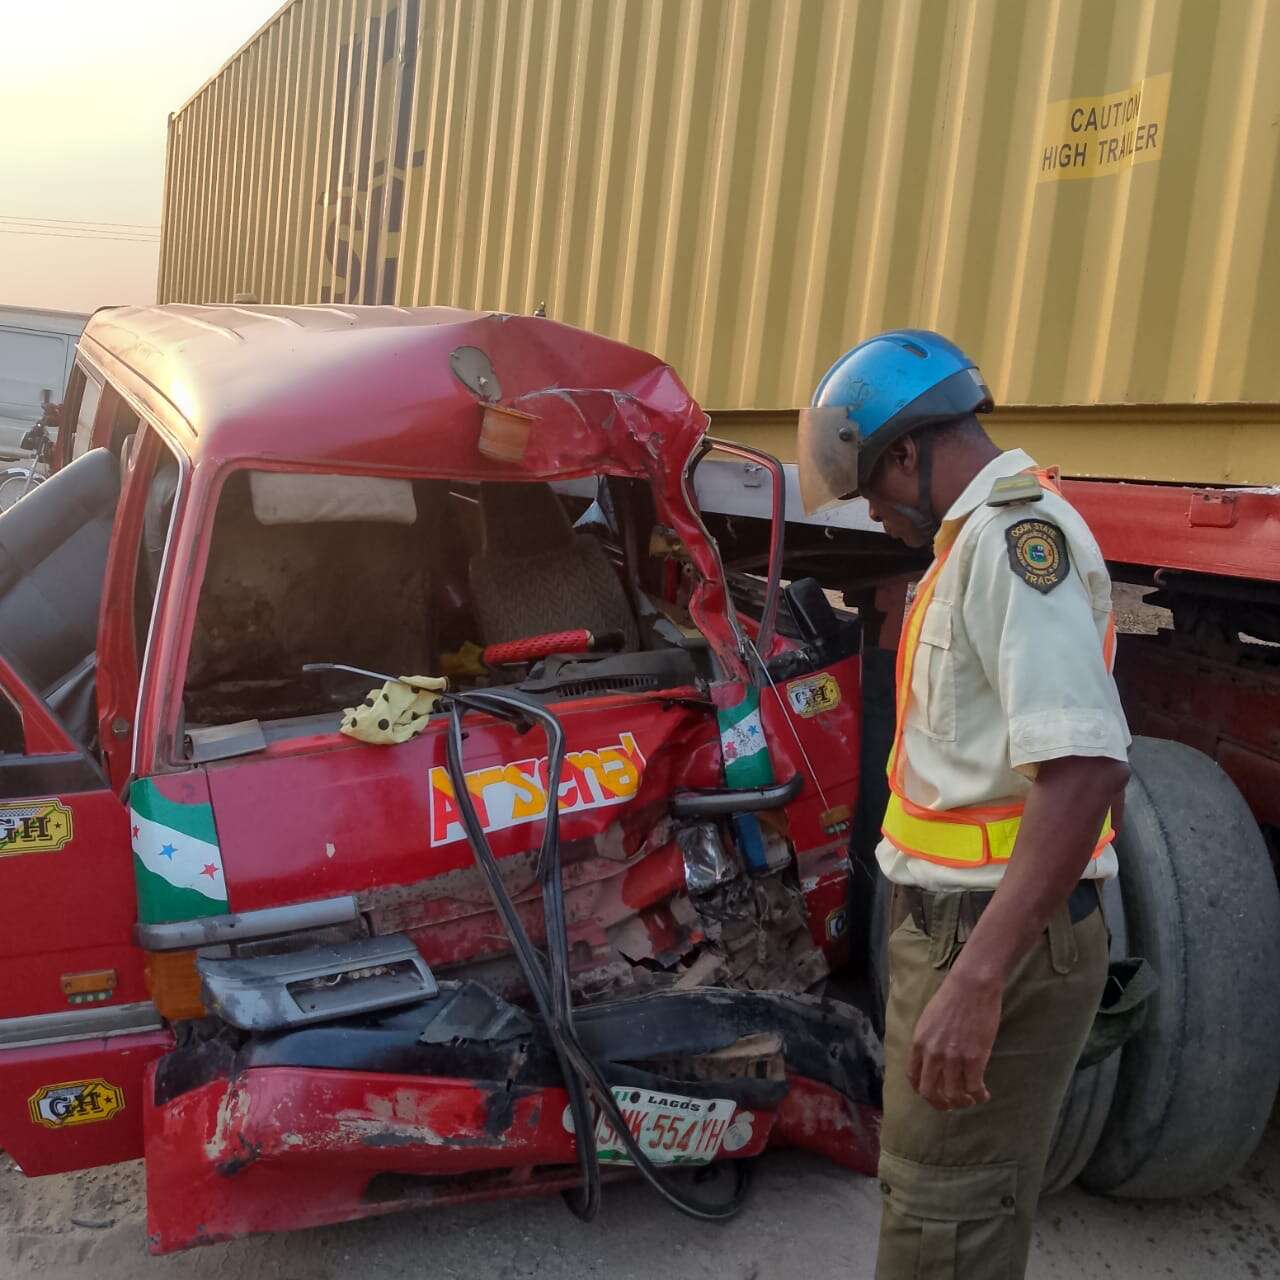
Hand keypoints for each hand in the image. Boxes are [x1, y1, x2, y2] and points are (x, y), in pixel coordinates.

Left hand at [907, 972, 1000, 1109]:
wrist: (971, 987)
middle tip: (952, 1105)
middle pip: (930, 1092)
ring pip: (954, 1094)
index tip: (933, 1094)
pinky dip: (979, 1095)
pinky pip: (974, 1088)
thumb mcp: (928, 1020)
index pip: (913, 1077)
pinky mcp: (974, 1059)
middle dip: (940, 1104)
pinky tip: (984, 1094)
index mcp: (919, 1043)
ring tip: (971, 1098)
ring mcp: (953, 1058)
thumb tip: (931, 1059)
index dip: (922, 1090)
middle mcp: (933, 1054)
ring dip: (963, 1101)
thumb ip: (927, 1041)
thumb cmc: (951, 998)